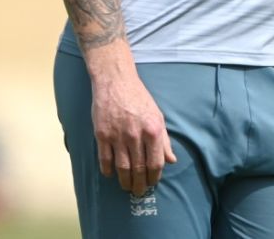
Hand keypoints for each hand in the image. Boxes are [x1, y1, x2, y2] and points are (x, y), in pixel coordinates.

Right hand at [86, 53, 176, 194]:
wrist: (116, 82)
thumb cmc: (140, 99)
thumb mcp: (158, 116)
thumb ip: (164, 140)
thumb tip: (171, 160)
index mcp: (153, 130)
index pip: (155, 162)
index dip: (154, 176)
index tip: (153, 183)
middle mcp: (136, 135)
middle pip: (138, 168)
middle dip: (140, 183)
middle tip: (139, 192)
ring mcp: (117, 136)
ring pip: (121, 167)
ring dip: (124, 181)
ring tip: (127, 187)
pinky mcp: (101, 135)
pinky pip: (105, 159)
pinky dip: (108, 170)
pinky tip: (111, 174)